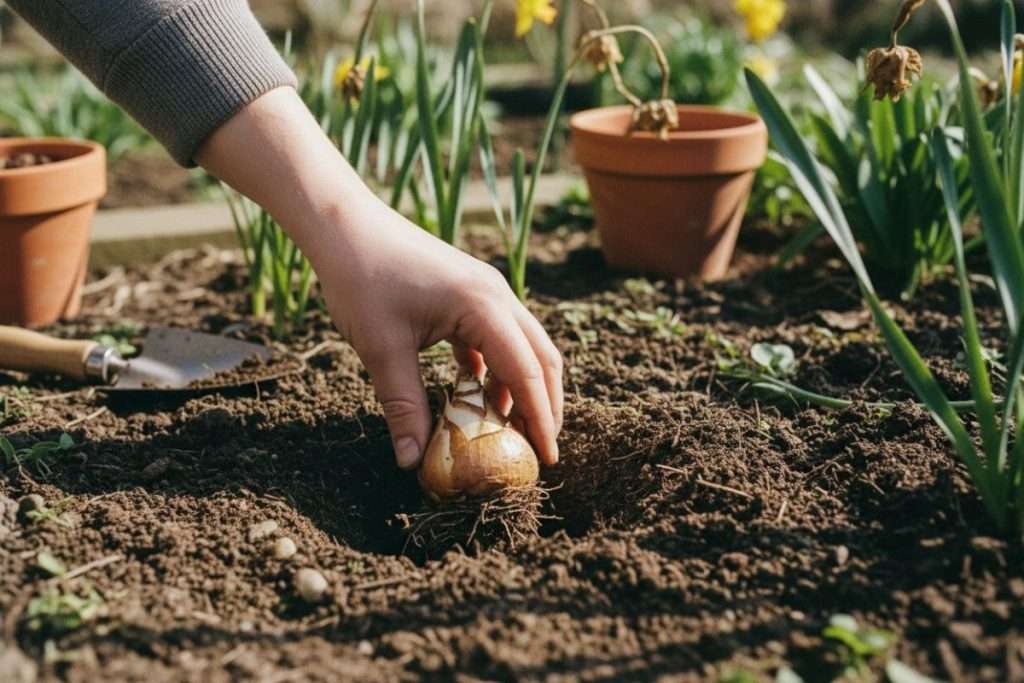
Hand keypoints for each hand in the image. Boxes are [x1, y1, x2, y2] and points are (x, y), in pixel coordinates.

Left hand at [197, 87, 562, 468]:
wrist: (344, 226)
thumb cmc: (362, 278)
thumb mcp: (381, 348)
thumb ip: (403, 405)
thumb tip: (411, 460)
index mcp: (483, 306)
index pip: (526, 371)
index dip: (540, 417)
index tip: (547, 457)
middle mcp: (496, 295)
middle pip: (541, 357)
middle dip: (545, 405)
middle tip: (541, 449)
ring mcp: (486, 291)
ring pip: (523, 346)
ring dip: (522, 388)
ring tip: (514, 430)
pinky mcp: (469, 292)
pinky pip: (498, 337)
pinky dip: (497, 370)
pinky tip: (481, 397)